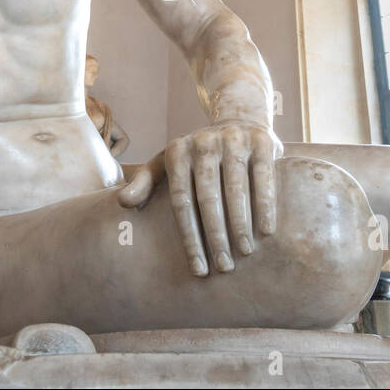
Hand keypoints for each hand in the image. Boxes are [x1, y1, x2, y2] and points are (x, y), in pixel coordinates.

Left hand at [120, 121, 280, 275]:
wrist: (238, 120)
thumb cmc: (198, 155)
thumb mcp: (168, 162)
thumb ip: (145, 182)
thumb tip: (123, 203)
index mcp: (177, 151)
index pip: (180, 201)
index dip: (189, 237)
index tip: (199, 268)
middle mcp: (203, 142)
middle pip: (208, 198)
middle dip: (216, 237)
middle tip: (223, 266)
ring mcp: (233, 139)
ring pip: (236, 190)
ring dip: (240, 225)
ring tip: (244, 252)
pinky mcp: (260, 140)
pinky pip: (263, 178)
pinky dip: (265, 205)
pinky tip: (266, 231)